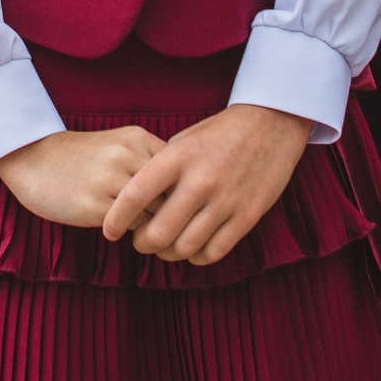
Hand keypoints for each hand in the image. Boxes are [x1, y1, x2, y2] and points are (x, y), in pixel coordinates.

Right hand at [0, 126, 165, 228]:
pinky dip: (133, 230)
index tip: (173, 201)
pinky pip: (132, 225)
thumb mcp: (119, 145)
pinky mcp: (95, 206)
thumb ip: (149, 162)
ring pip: (155, 212)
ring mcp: (111, 180)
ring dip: (153, 223)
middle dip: (172, 210)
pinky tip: (121, 226)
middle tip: (163, 221)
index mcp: (137, 138)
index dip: (181, 190)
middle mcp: (127, 156)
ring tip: (143, 226)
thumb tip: (184, 195)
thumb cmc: (82, 158)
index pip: (181, 171)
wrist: (32, 159)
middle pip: (172, 193)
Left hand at [102, 104, 310, 265]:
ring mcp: (225, 200)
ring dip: (168, 254)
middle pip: (158, 232)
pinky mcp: (247, 216)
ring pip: (184, 248)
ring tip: (165, 247)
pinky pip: (214, 252)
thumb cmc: (220, 132)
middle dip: (142, 244)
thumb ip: (161, 169)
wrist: (271, 123)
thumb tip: (137, 201)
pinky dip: (196, 257)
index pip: (136, 195)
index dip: (116, 219)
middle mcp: (200, 181)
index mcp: (178, 157)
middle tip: (140, 241)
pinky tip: (191, 249)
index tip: (108, 231)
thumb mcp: (185, 140)